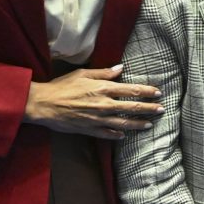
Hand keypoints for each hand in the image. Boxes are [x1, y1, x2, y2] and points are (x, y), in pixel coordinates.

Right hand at [23, 64, 162, 139]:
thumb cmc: (61, 86)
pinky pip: (108, 133)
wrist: (42, 105)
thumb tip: (121, 69)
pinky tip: (124, 135)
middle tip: (161, 109)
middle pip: (133, 108)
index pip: (132, 90)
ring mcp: (98, 119)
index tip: (158, 93)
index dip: (147, 92)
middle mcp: (104, 104)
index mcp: (103, 89)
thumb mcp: (83, 74)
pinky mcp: (89, 130)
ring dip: (138, 124)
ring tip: (149, 124)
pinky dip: (118, 134)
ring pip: (124, 123)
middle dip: (149, 108)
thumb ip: (104, 73)